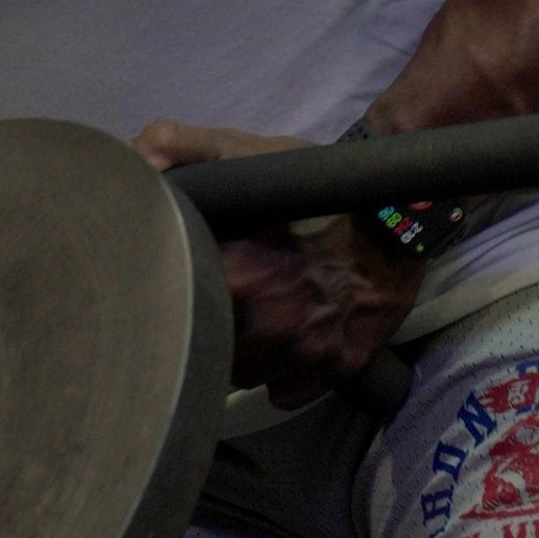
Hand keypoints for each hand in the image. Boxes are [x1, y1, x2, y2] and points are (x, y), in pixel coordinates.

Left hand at [135, 119, 426, 407]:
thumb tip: (137, 157)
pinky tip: (284, 337)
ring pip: (241, 373)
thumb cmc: (315, 181)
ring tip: (255, 312)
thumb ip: (180, 146)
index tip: (177, 283)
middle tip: (220, 294)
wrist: (401, 208)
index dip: (169, 298)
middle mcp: (267, 324)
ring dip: (242, 351)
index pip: (170, 311)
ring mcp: (303, 352)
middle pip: (205, 349)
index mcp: (232, 275)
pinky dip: (279, 371)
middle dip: (205, 325)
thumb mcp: (244, 150)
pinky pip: (283, 391)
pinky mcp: (334, 368)